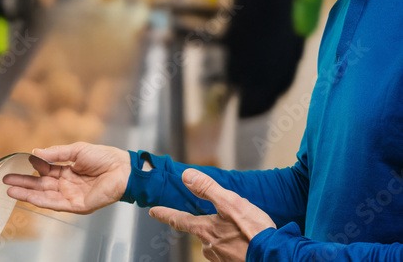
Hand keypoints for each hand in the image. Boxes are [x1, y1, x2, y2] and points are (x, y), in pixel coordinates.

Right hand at [3, 142, 130, 213]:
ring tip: (9, 189)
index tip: (19, 162)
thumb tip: (35, 152)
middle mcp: (67, 184)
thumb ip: (56, 153)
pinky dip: (40, 200)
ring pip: (44, 195)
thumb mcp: (77, 150)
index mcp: (68, 170)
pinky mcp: (76, 206)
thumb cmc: (104, 157)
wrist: (122, 168)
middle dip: (23, 182)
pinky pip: (55, 204)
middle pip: (41, 184)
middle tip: (5, 179)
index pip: (46, 170)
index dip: (33, 167)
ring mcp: (70, 195)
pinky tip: (27, 196)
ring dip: (26, 193)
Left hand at [149, 169, 275, 261]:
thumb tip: (186, 175)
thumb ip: (207, 188)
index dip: (165, 214)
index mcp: (206, 229)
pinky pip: (227, 251)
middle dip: (205, 223)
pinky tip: (244, 240)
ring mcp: (221, 258)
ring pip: (214, 242)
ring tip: (239, 227)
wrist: (275, 257)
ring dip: (221, 234)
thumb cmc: (254, 231)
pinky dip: (231, 244)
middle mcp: (209, 247)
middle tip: (220, 217)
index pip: (179, 220)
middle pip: (200, 231)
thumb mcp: (230, 202)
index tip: (153, 211)